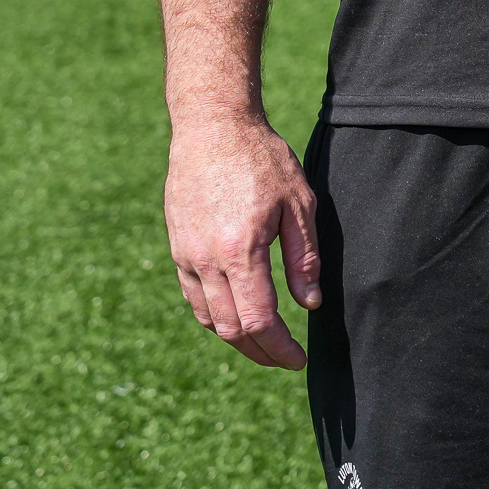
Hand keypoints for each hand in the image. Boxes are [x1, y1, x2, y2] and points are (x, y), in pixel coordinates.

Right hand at [165, 114, 319, 368]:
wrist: (211, 128)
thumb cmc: (261, 160)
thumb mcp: (298, 203)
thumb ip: (304, 257)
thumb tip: (310, 304)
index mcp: (240, 251)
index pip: (260, 320)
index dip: (280, 348)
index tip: (299, 360)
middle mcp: (207, 260)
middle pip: (232, 329)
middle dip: (261, 352)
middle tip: (286, 358)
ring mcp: (187, 256)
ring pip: (210, 318)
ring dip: (238, 339)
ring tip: (266, 344)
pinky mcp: (178, 249)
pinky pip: (194, 298)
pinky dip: (216, 317)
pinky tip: (237, 318)